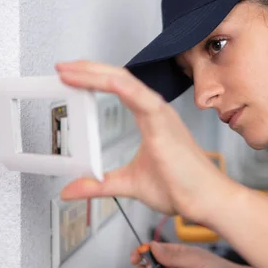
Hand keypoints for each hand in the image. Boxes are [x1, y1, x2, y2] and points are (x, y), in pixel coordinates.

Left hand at [55, 60, 239, 221]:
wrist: (205, 201)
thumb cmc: (181, 188)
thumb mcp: (128, 184)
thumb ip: (99, 185)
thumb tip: (70, 189)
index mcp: (150, 118)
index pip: (118, 88)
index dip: (94, 78)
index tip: (70, 77)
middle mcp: (155, 111)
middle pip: (119, 78)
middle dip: (88, 69)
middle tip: (63, 67)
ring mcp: (161, 115)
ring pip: (126, 81)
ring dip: (96, 73)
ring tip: (70, 70)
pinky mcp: (164, 124)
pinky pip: (140, 97)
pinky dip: (119, 86)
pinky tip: (102, 80)